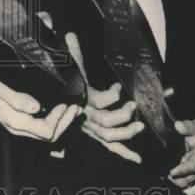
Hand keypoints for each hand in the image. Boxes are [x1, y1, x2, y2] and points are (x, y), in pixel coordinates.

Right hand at [0, 69, 79, 140]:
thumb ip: (16, 98)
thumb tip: (36, 106)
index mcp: (15, 122)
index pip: (45, 130)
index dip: (59, 120)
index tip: (65, 105)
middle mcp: (18, 128)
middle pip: (49, 136)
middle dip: (65, 123)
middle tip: (76, 108)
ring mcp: (19, 127)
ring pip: (46, 134)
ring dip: (61, 123)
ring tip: (72, 110)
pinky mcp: (19, 121)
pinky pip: (40, 127)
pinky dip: (53, 121)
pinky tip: (58, 111)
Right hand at [63, 32, 142, 164]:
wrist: (55, 106)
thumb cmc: (66, 85)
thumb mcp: (71, 69)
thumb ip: (73, 53)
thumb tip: (71, 35)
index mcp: (82, 99)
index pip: (100, 100)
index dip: (112, 95)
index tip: (118, 87)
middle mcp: (86, 116)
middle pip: (106, 121)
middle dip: (122, 115)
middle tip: (133, 105)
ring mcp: (91, 128)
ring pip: (108, 136)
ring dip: (125, 133)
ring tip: (139, 127)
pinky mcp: (96, 135)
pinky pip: (109, 146)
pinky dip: (123, 153)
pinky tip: (137, 159)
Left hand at [168, 119, 194, 187]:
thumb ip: (187, 127)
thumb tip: (178, 125)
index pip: (193, 166)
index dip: (183, 171)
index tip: (172, 172)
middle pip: (188, 179)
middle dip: (176, 179)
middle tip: (163, 174)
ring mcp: (193, 172)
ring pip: (184, 183)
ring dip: (174, 181)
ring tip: (163, 174)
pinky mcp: (187, 174)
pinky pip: (180, 181)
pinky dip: (173, 180)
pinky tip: (164, 174)